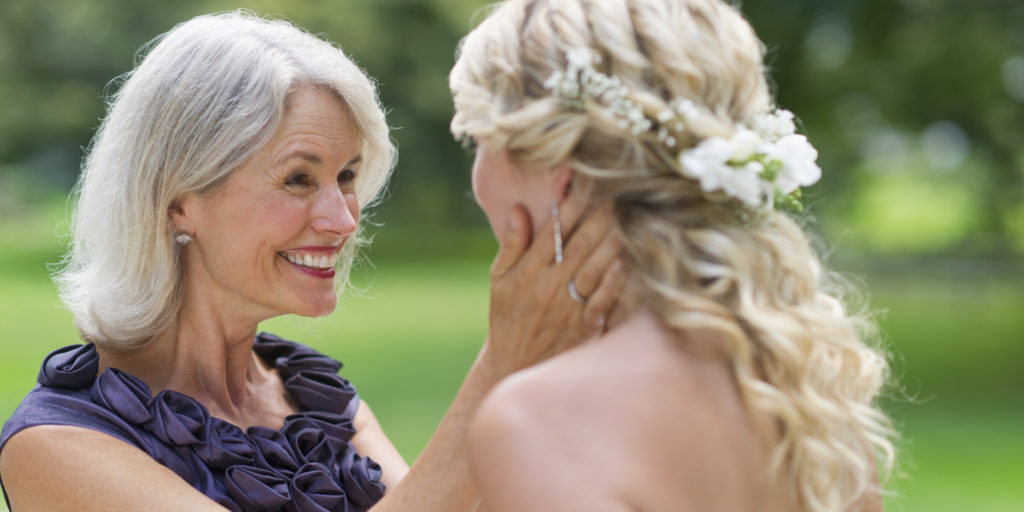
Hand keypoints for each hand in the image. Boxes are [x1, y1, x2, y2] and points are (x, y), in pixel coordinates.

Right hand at [483, 184, 624, 374]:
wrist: (515, 365)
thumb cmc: (508, 316)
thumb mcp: (499, 280)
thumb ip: (511, 244)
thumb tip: (519, 210)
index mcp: (527, 272)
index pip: (551, 231)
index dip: (569, 204)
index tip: (585, 181)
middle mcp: (548, 286)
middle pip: (578, 244)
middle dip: (600, 216)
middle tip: (620, 192)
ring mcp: (568, 307)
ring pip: (595, 267)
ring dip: (614, 240)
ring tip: (632, 216)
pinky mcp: (585, 326)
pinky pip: (605, 298)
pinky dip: (618, 278)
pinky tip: (631, 257)